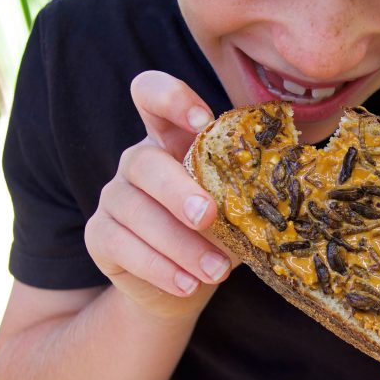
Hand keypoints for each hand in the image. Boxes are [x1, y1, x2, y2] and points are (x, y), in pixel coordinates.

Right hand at [85, 71, 240, 318]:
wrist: (186, 284)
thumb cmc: (219, 233)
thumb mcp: (237, 206)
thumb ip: (246, 189)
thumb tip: (279, 185)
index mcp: (172, 140)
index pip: (151, 95)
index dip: (170, 97)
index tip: (202, 120)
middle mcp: (137, 162)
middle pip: (145, 162)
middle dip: (179, 191)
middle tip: (210, 217)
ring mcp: (114, 197)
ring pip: (135, 211)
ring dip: (179, 244)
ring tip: (217, 271)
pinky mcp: (99, 235)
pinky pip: (122, 245)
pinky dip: (159, 268)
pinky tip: (188, 284)